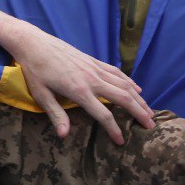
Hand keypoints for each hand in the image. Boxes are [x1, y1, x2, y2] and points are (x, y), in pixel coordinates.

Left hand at [6, 20, 154, 144]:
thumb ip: (55, 114)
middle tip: (151, 126)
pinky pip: (117, 72)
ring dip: (139, 98)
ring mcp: (94, 68)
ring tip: (149, 111)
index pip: (104, 115)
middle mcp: (92, 79)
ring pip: (124, 84)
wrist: (33, 43)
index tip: (121, 141)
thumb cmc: (34, 70)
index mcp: (79, 91)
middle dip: (139, 113)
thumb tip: (64, 135)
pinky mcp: (93, 60)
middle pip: (123, 98)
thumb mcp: (40, 94)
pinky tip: (137, 89)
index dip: (114, 130)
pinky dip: (129, 81)